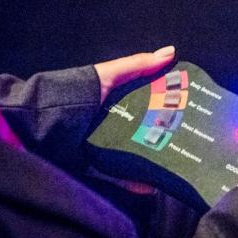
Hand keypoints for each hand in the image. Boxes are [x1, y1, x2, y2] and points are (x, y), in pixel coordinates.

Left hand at [92, 45, 175, 194]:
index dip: (168, 108)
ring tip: (176, 165)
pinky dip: (136, 182)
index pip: (148, 104)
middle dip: (164, 137)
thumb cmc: (83, 93)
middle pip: (145, 132)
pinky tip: (152, 185)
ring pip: (136, 155)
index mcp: (119, 102)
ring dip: (153, 162)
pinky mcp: (100, 166)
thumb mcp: (111, 73)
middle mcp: (115, 124)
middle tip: (188, 142)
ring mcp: (108, 147)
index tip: (190, 112)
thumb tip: (171, 52)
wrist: (47, 121)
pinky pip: (121, 176)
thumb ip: (138, 64)